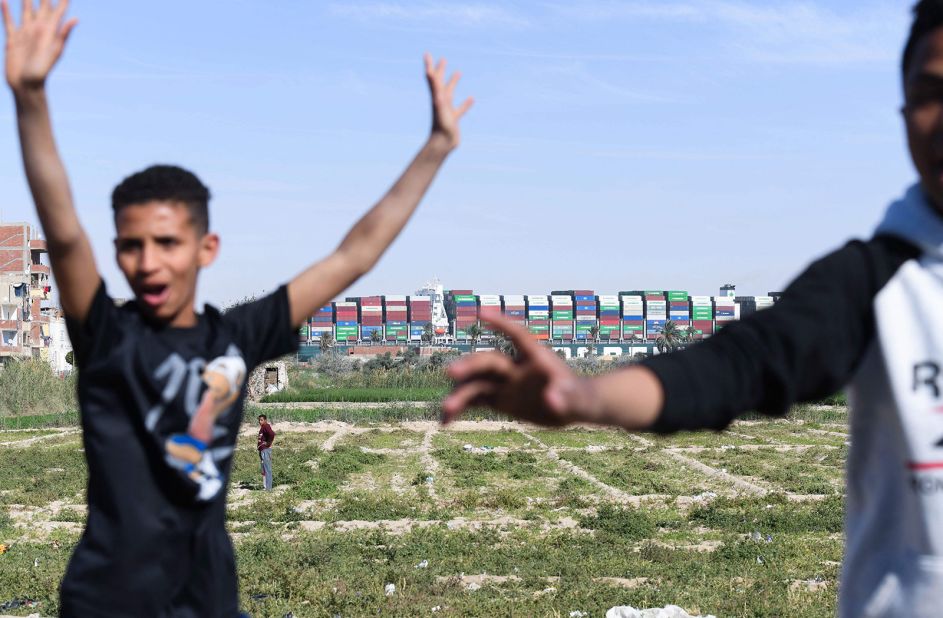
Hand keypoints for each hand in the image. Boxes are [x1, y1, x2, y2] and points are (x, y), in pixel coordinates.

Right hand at [3, 0, 76, 91]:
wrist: (26, 85)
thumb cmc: (42, 72)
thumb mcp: (54, 53)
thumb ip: (62, 35)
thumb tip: (74, 19)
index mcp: (50, 31)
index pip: (58, 10)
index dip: (62, 0)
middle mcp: (38, 30)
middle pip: (42, 7)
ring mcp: (25, 34)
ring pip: (26, 11)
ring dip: (27, 0)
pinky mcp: (13, 39)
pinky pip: (9, 22)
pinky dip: (6, 11)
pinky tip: (3, 1)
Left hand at [424, 53, 472, 149]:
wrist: (442, 144)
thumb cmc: (440, 125)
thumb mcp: (438, 103)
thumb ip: (434, 88)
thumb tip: (428, 72)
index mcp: (437, 97)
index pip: (433, 78)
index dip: (430, 66)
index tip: (427, 54)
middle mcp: (441, 102)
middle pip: (440, 83)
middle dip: (440, 70)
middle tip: (443, 59)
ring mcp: (447, 110)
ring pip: (451, 93)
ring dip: (453, 83)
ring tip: (459, 72)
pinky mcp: (454, 119)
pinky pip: (461, 108)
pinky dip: (466, 103)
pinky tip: (472, 99)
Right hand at [442, 313, 600, 425]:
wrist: (573, 407)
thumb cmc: (580, 397)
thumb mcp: (577, 399)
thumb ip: (565, 396)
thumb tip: (552, 399)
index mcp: (536, 357)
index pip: (517, 335)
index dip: (501, 322)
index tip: (482, 312)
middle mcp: (515, 366)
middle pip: (489, 362)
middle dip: (470, 366)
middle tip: (451, 373)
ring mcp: (505, 382)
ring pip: (476, 384)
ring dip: (460, 395)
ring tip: (445, 411)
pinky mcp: (499, 399)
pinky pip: (475, 401)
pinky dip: (460, 409)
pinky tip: (445, 421)